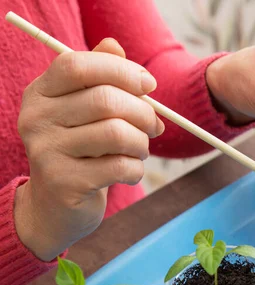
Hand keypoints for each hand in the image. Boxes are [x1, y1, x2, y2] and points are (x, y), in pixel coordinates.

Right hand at [14, 39, 163, 260]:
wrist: (57, 206)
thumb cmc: (82, 151)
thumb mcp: (85, 111)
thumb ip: (100, 77)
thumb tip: (114, 45)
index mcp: (41, 93)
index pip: (78, 65)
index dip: (121, 70)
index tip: (149, 85)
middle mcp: (36, 119)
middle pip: (105, 100)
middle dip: (143, 112)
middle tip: (155, 126)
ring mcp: (46, 152)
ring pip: (117, 134)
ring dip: (142, 143)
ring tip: (140, 150)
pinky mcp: (64, 183)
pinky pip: (120, 166)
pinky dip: (136, 168)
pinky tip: (130, 171)